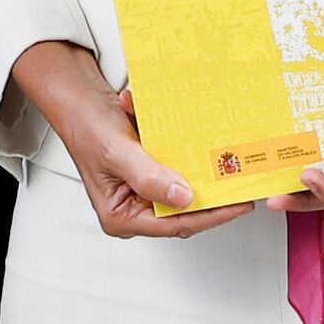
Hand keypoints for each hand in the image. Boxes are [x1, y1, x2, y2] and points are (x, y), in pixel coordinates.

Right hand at [10, 41, 261, 240]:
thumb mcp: (118, 153)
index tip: (238, 204)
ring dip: (202, 173)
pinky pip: (180, 170)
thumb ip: (149, 178)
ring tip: (230, 165)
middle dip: (213, 196)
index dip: (211, 216)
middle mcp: (134, 208)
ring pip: (186, 190)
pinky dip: (190, 158)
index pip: (175, 224)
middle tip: (243, 184)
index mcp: (122, 216)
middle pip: (185, 210)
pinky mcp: (153, 171)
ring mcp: (144, 190)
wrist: (80, 99)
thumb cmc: (88, 127)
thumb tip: (183, 197)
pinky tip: (202, 147)